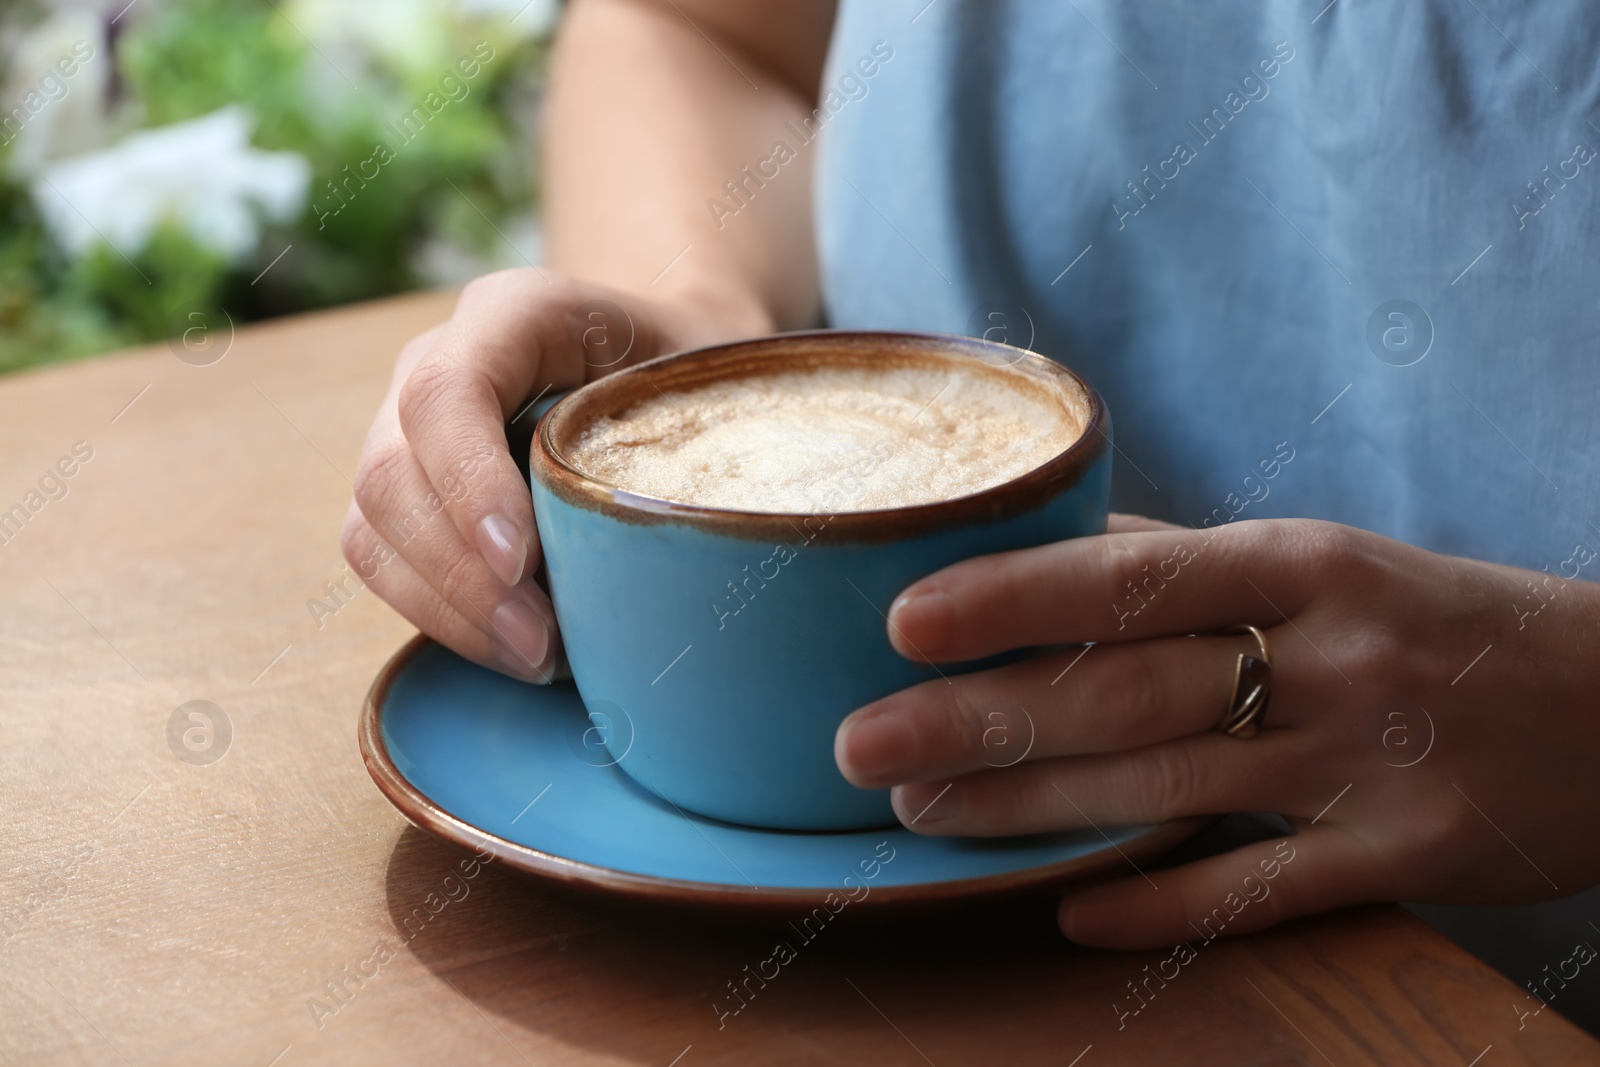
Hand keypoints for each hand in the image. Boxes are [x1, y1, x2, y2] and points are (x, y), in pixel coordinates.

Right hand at [343, 268, 766, 680]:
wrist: (661, 361)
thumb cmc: (689, 370)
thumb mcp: (706, 372)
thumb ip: (694, 422)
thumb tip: (694, 525)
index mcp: (510, 313)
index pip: (447, 392)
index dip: (469, 484)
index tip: (523, 564)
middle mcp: (435, 361)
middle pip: (392, 472)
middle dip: (461, 576)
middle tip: (544, 645)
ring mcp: (404, 428)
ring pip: (373, 527)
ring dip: (448, 609)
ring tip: (537, 658)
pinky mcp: (402, 493)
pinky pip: (382, 561)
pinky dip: (443, 617)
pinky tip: (515, 649)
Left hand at [834, 514, 1599, 947]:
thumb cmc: (1442, 623)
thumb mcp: (1335, 565)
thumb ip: (1199, 563)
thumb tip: (1058, 550)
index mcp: (1306, 564)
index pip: (1136, 573)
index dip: (1016, 597)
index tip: (903, 620)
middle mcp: (1331, 655)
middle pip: (1126, 689)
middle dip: (982, 719)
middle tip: (860, 742)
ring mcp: (1368, 762)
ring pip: (1168, 789)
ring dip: (1033, 809)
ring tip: (920, 814)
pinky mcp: (1408, 857)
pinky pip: (1263, 892)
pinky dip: (1162, 909)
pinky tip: (1069, 916)